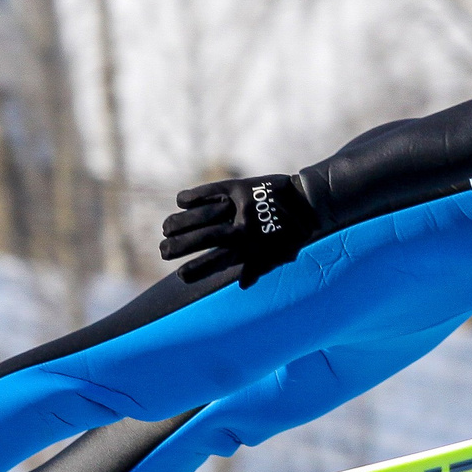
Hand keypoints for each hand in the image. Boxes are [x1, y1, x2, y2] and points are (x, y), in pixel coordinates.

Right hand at [159, 174, 320, 285]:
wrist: (308, 201)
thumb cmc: (294, 234)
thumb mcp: (280, 254)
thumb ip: (260, 267)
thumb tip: (242, 285)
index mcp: (251, 247)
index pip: (217, 262)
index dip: (197, 269)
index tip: (181, 276)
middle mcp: (242, 227)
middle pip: (203, 238)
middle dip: (179, 246)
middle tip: (163, 251)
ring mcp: (239, 206)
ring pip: (201, 215)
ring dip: (180, 222)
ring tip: (165, 228)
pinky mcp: (239, 187)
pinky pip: (210, 191)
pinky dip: (194, 196)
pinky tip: (180, 201)